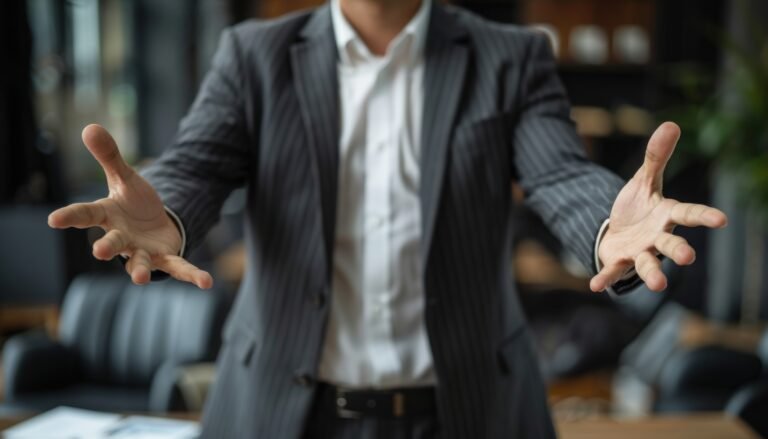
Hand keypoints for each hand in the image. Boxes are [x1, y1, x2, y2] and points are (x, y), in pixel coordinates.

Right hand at [48, 125, 212, 288]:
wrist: (153, 223)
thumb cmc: (132, 203)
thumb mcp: (124, 178)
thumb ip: (109, 157)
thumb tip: (90, 126)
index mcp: (108, 216)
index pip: (86, 215)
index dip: (70, 216)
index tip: (54, 220)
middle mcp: (121, 237)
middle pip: (112, 243)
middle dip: (107, 247)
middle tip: (100, 252)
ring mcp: (142, 251)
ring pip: (138, 262)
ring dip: (138, 270)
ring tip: (138, 278)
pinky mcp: (164, 257)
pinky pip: (178, 267)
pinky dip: (192, 275)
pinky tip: (206, 282)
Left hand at [590, 122, 726, 292]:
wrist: (618, 231)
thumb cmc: (638, 207)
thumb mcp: (644, 180)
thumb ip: (656, 157)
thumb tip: (671, 124)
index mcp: (667, 215)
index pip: (688, 214)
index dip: (704, 216)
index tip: (722, 219)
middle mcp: (658, 237)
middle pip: (671, 244)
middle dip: (679, 251)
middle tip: (688, 258)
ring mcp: (640, 251)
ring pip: (649, 264)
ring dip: (653, 273)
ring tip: (659, 284)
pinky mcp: (620, 261)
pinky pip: (613, 270)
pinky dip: (605, 278)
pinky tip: (594, 285)